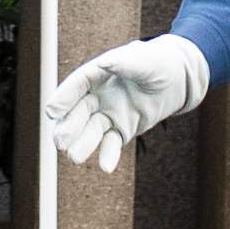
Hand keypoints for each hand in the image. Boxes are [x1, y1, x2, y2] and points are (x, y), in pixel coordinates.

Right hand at [42, 34, 208, 173]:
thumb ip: (125, 64)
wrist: (178, 79)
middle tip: (60, 142)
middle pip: (80, 111)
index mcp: (100, 73)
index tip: (51, 111)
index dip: (64, 97)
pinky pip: (112, 143)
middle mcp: (100, 95)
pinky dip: (108, 154)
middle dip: (69, 127)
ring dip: (82, 144)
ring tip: (74, 157)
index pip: (78, 85)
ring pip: (92, 131)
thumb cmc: (159, 63)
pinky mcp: (122, 129)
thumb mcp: (146, 61)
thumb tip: (105, 63)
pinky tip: (106, 167)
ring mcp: (110, 113)